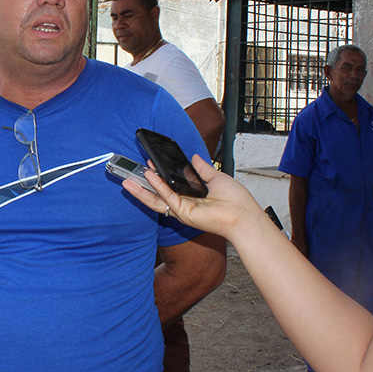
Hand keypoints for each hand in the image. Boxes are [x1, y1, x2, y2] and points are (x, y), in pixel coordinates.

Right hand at [122, 155, 260, 240]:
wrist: (243, 214)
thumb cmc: (235, 200)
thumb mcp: (216, 177)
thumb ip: (202, 169)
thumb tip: (194, 157)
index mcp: (191, 197)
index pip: (169, 186)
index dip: (158, 176)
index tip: (149, 163)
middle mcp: (185, 205)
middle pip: (157, 195)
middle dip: (142, 185)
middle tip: (129, 174)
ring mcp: (183, 210)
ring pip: (156, 200)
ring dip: (142, 189)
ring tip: (129, 177)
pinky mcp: (184, 213)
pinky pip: (167, 198)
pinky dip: (157, 186)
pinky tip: (150, 175)